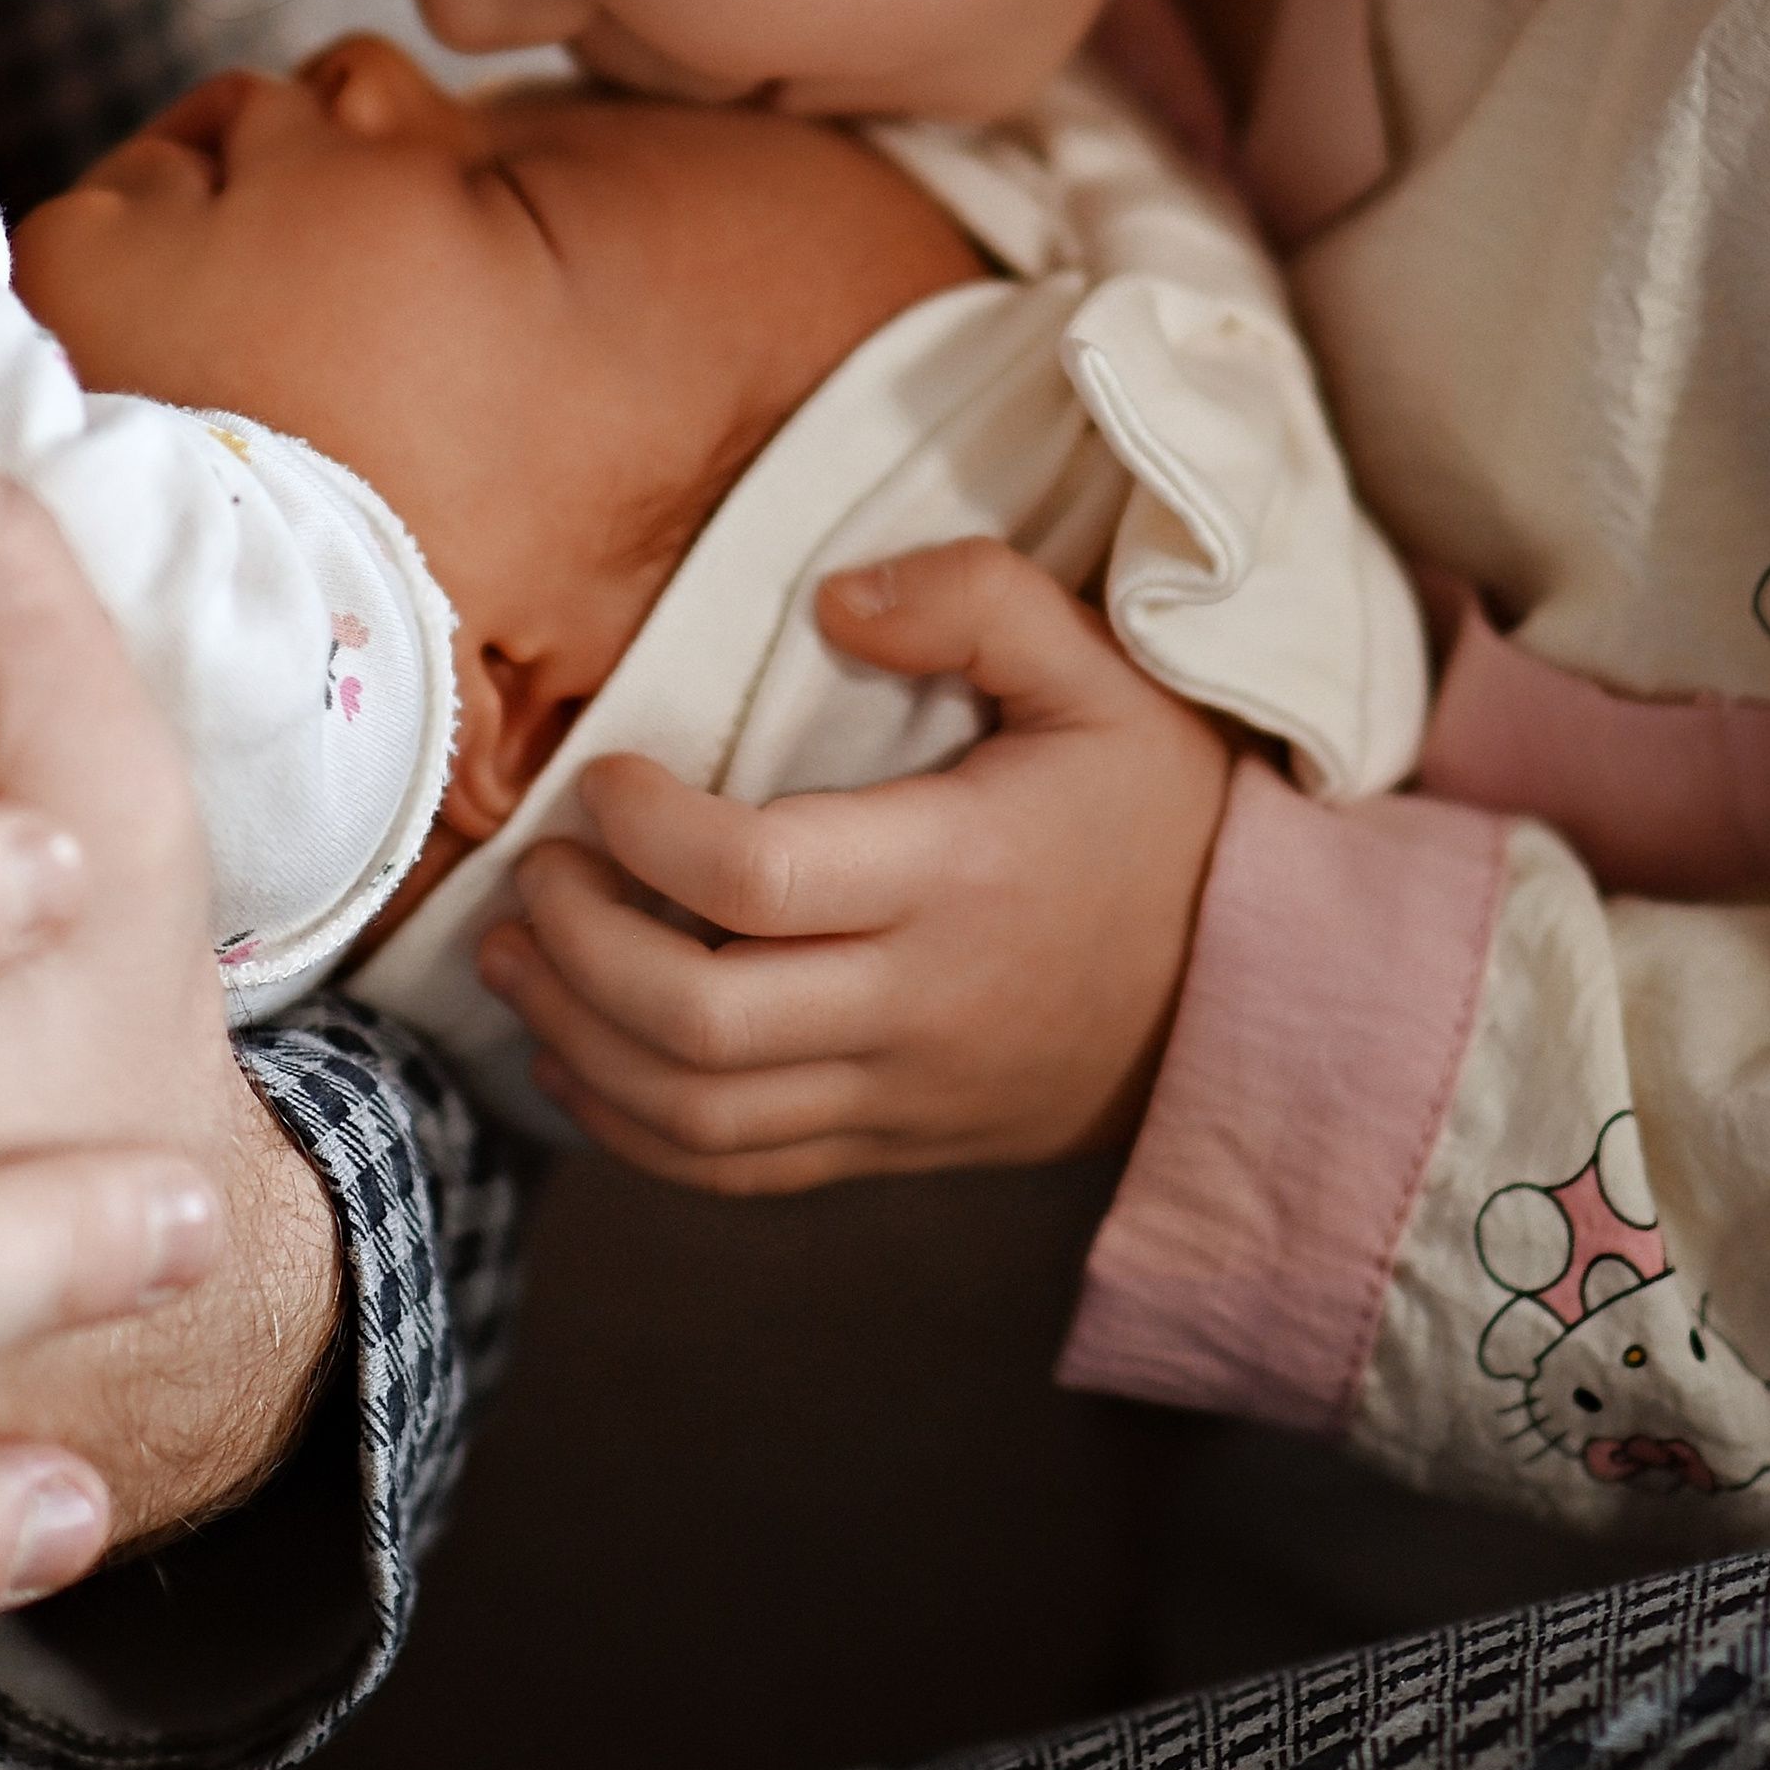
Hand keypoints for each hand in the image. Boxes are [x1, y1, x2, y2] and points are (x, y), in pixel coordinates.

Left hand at [478, 541, 1230, 1193]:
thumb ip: (974, 600)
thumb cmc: (1162, 812)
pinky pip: (734, 1171)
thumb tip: (836, 598)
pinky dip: (632, 1127)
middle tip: (536, 871)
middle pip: (696, 1022)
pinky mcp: (891, 1146)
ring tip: (518, 954)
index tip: (604, 773)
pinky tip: (577, 1053)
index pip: (754, 879)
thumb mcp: (1103, 669)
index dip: (645, 830)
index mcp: (956, 875)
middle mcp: (917, 1003)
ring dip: (577, 1040)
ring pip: (696, 1115)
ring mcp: (900, 1094)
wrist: (1250, 990)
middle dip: (576, 947)